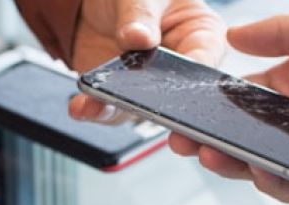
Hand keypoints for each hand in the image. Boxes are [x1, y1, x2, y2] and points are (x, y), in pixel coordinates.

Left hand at [67, 0, 225, 119]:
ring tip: (100, 103)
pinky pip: (112, 109)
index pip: (206, 57)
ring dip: (120, 108)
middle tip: (141, 101)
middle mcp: (178, 66)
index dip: (196, 70)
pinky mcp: (122, 96)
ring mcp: (149, 85)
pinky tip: (83, 105)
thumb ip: (140, 14)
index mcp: (199, 34)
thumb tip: (139, 37)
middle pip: (179, 94)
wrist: (92, 4)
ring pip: (144, 109)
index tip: (179, 77)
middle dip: (160, 103)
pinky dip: (96, 109)